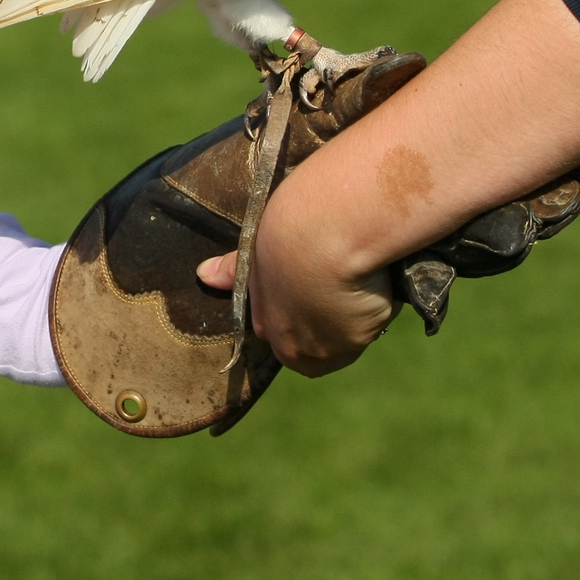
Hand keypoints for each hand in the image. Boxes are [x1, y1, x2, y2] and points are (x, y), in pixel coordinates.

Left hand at [196, 244, 398, 377]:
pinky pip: (370, 331)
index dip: (304, 310)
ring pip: (345, 341)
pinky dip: (376, 311)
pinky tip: (374, 284)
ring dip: (354, 320)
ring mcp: (322, 348)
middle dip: (330, 321)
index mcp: (264, 321)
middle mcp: (288, 344)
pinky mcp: (355, 342)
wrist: (323, 232)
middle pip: (315, 344)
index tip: (319, 288)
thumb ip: (234, 270)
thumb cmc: (286, 231)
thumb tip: (203, 275)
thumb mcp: (256, 250)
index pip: (284, 331)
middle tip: (344, 286)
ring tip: (359, 281)